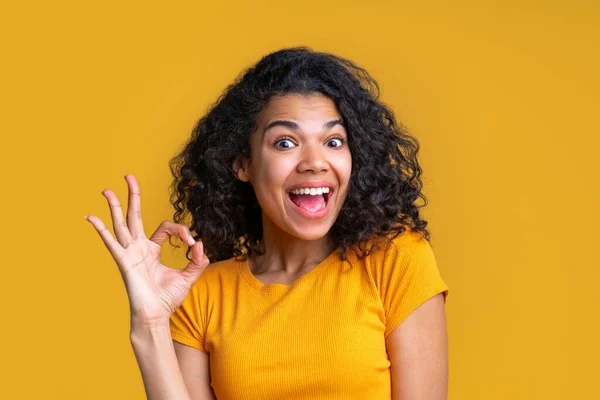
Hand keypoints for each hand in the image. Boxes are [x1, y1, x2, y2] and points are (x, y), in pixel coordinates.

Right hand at [85, 174, 209, 325]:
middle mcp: (139, 248)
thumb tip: (200, 243)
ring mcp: (130, 253)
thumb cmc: (168, 299)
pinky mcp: (124, 262)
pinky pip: (111, 243)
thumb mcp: (189, 276)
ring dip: (114, 207)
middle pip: (135, 216)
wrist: (156, 316)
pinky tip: (90, 217)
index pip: (167, 227)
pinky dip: (101, 230)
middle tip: (129, 176)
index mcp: (152, 249)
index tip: (191, 243)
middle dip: (133, 196)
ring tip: (107, 190)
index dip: (181, 230)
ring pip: (121, 224)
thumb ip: (197, 260)